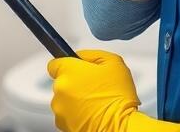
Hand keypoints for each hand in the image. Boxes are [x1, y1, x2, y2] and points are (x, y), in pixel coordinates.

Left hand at [47, 50, 179, 131]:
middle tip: (96, 84)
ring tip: (100, 100)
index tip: (75, 66)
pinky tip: (98, 112)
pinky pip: (72, 115)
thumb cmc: (121, 96)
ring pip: (66, 99)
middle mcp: (60, 93)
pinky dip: (81, 114)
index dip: (67, 63)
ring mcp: (62, 113)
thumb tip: (81, 56)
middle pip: (62, 81)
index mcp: (67, 73)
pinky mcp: (68, 128)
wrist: (125, 128)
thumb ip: (94, 55)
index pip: (54, 61)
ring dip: (78, 98)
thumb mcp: (113, 62)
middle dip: (75, 81)